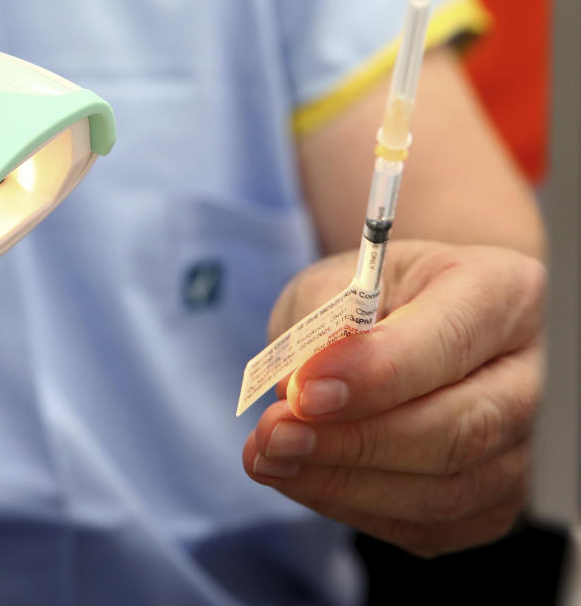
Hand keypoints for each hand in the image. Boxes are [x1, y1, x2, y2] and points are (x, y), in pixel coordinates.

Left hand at [242, 241, 545, 556]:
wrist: (409, 325)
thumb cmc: (374, 298)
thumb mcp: (339, 281)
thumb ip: (321, 320)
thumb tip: (295, 385)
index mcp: (504, 294)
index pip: (450, 341)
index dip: (375, 374)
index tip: (302, 392)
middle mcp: (535, 373)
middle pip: (461, 427)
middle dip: (353, 441)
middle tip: (274, 434)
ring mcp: (526, 447)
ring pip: (446, 490)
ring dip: (343, 483)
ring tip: (271, 458)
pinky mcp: (498, 500)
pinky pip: (429, 525)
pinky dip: (355, 507)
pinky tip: (303, 478)